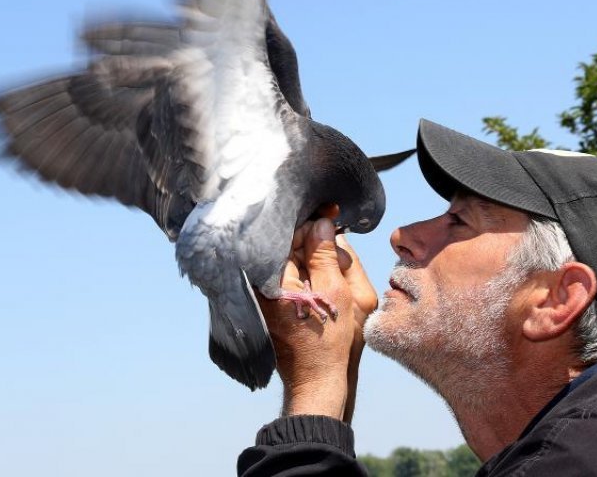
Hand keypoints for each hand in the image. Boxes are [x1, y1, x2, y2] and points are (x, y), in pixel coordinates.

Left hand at [259, 216, 376, 421]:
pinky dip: (305, 273)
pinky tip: (323, 282)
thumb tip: (320, 223)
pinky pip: (286, 277)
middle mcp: (259, 285)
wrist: (316, 382)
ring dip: (312, 259)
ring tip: (334, 272)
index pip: (287, 234)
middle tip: (338, 249)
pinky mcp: (268, 306)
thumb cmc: (329, 341)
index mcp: (271, 279)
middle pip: (286, 246)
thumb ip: (325, 254)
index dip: (312, 224)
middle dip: (314, 243)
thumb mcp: (335, 292)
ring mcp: (262, 296)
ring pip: (289, 261)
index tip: (331, 215)